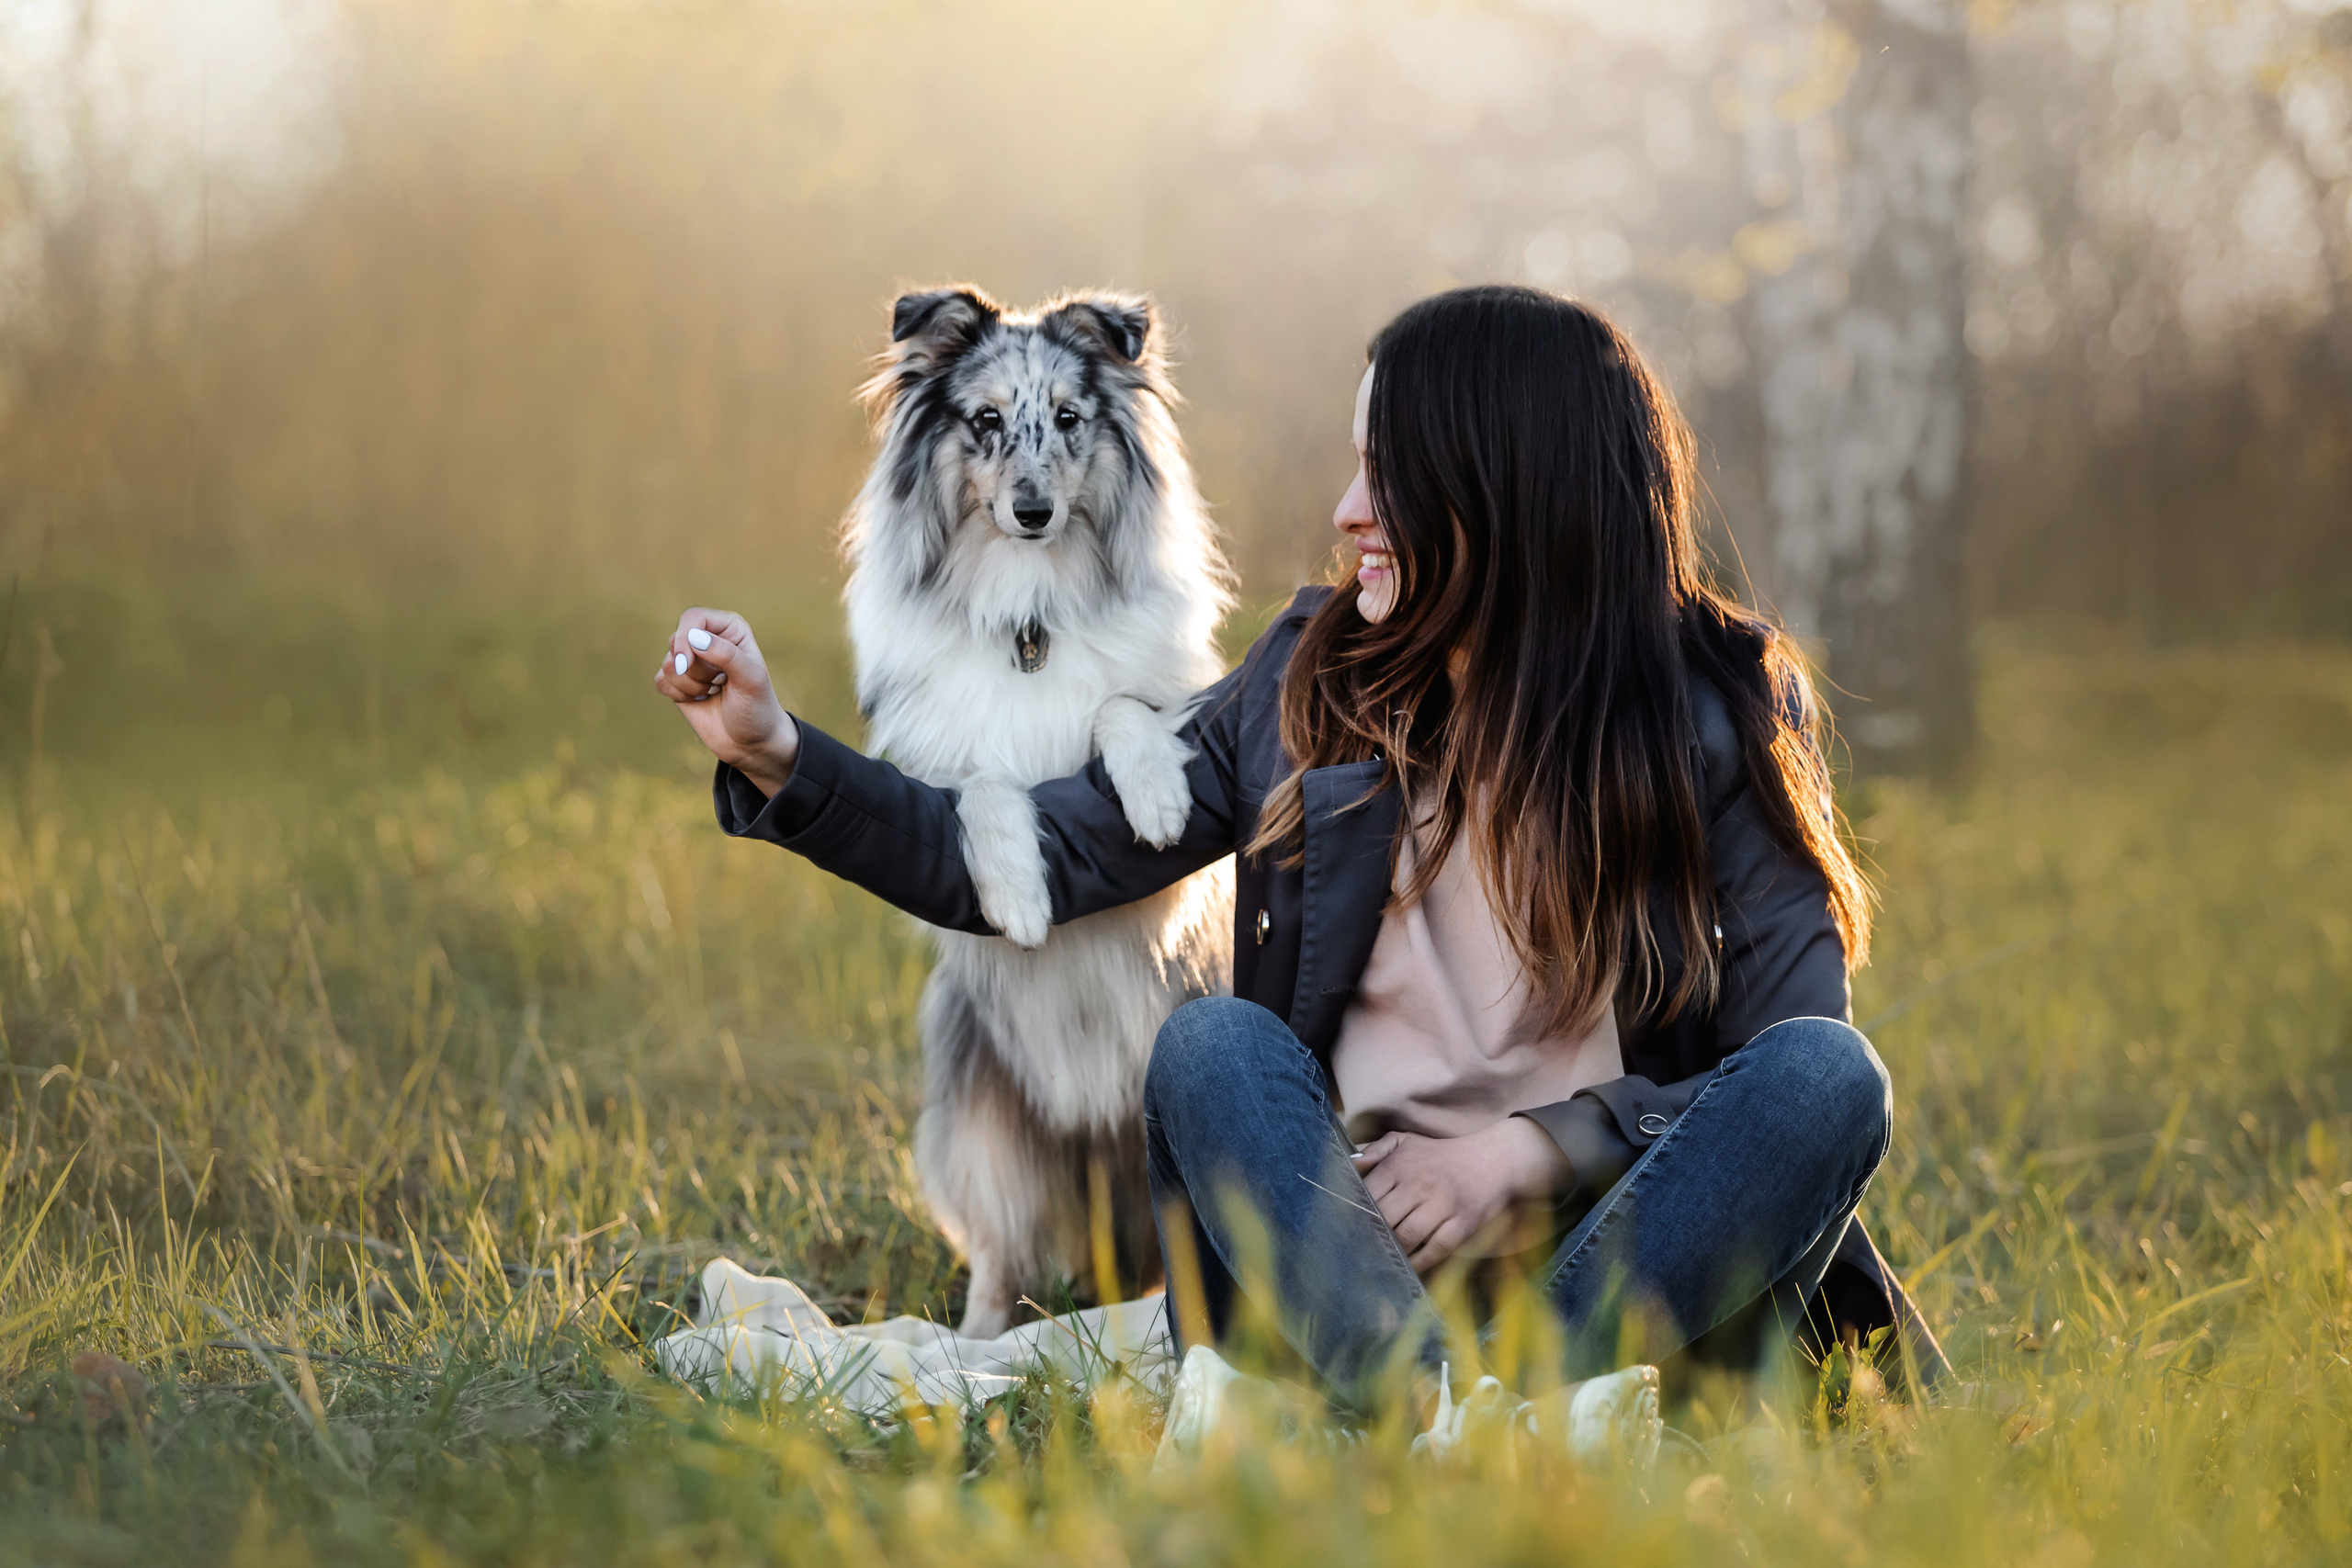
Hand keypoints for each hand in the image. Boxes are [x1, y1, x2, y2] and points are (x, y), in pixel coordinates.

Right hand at [651, 608, 798, 794]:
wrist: (750, 742)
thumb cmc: (757, 708)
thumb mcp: (751, 680)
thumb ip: (726, 654)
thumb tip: (693, 637)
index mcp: (730, 629)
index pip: (694, 617)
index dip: (685, 637)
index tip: (686, 663)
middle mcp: (709, 639)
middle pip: (677, 640)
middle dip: (693, 669)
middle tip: (719, 683)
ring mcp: (692, 661)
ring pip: (668, 663)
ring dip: (690, 685)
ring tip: (714, 692)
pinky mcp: (678, 682)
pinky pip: (661, 680)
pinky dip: (679, 695)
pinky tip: (700, 700)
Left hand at [1352, 1117, 1571, 1273]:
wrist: (1492, 1160)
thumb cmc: (1441, 1155)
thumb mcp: (1407, 1142)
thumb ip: (1377, 1151)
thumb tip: (1352, 1167)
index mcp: (1401, 1165)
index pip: (1368, 1193)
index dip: (1356, 1213)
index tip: (1348, 1227)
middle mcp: (1419, 1184)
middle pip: (1384, 1218)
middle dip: (1372, 1236)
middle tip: (1363, 1249)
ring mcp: (1442, 1205)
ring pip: (1407, 1236)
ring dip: (1394, 1251)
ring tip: (1385, 1259)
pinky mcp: (1462, 1224)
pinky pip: (1436, 1249)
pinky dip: (1420, 1262)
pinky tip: (1411, 1266)